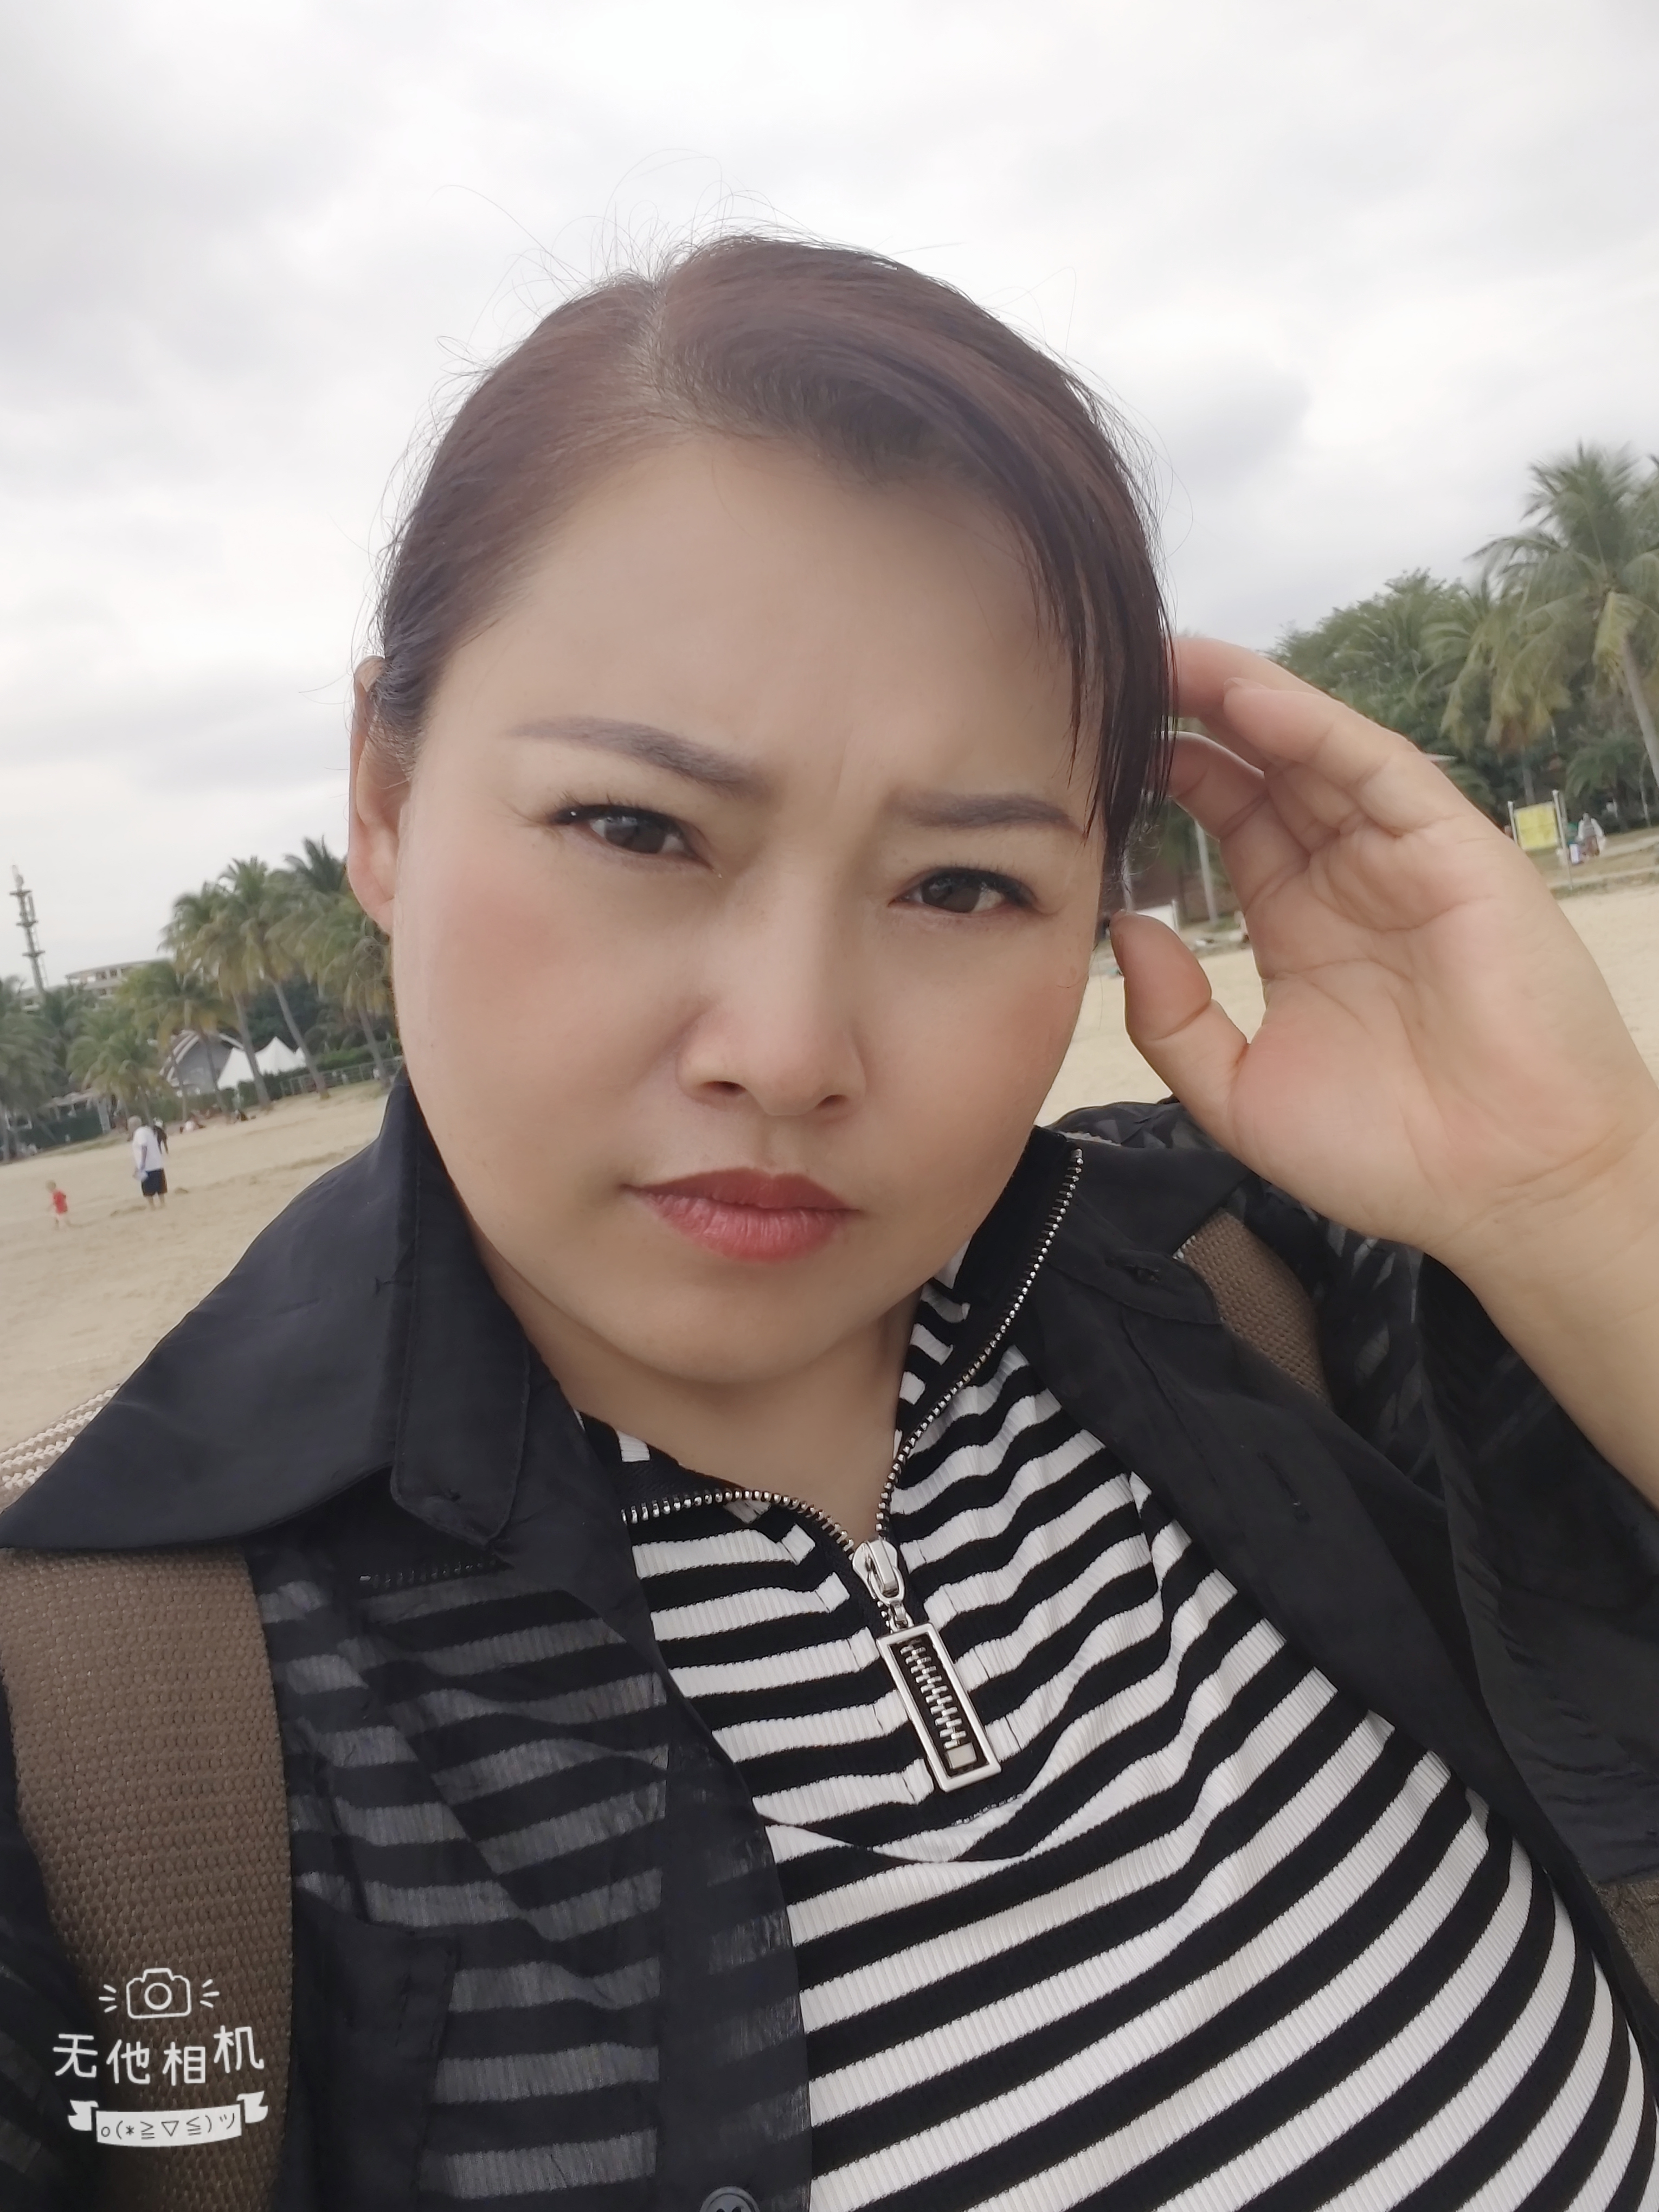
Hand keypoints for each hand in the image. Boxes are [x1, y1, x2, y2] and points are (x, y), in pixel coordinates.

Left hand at [1112, 637, 1658, 1279]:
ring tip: (1171, 655)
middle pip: (1262, 768)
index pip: (1227, 818)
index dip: (1168, 770)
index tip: (1099, 739)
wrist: (1503, 1194)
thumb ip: (1171, 1019)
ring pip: (1314, 752)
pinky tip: (1251, 699)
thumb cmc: (1385, 1156)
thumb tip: (1126, 927)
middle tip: (1119, 668)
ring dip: (1242, 698)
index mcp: (1298, 922)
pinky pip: (1378, 772)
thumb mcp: (1238, 1094)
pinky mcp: (1454, 854)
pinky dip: (1315, 728)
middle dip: (1194, 713)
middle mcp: (1349, 877)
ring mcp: (1402, 860)